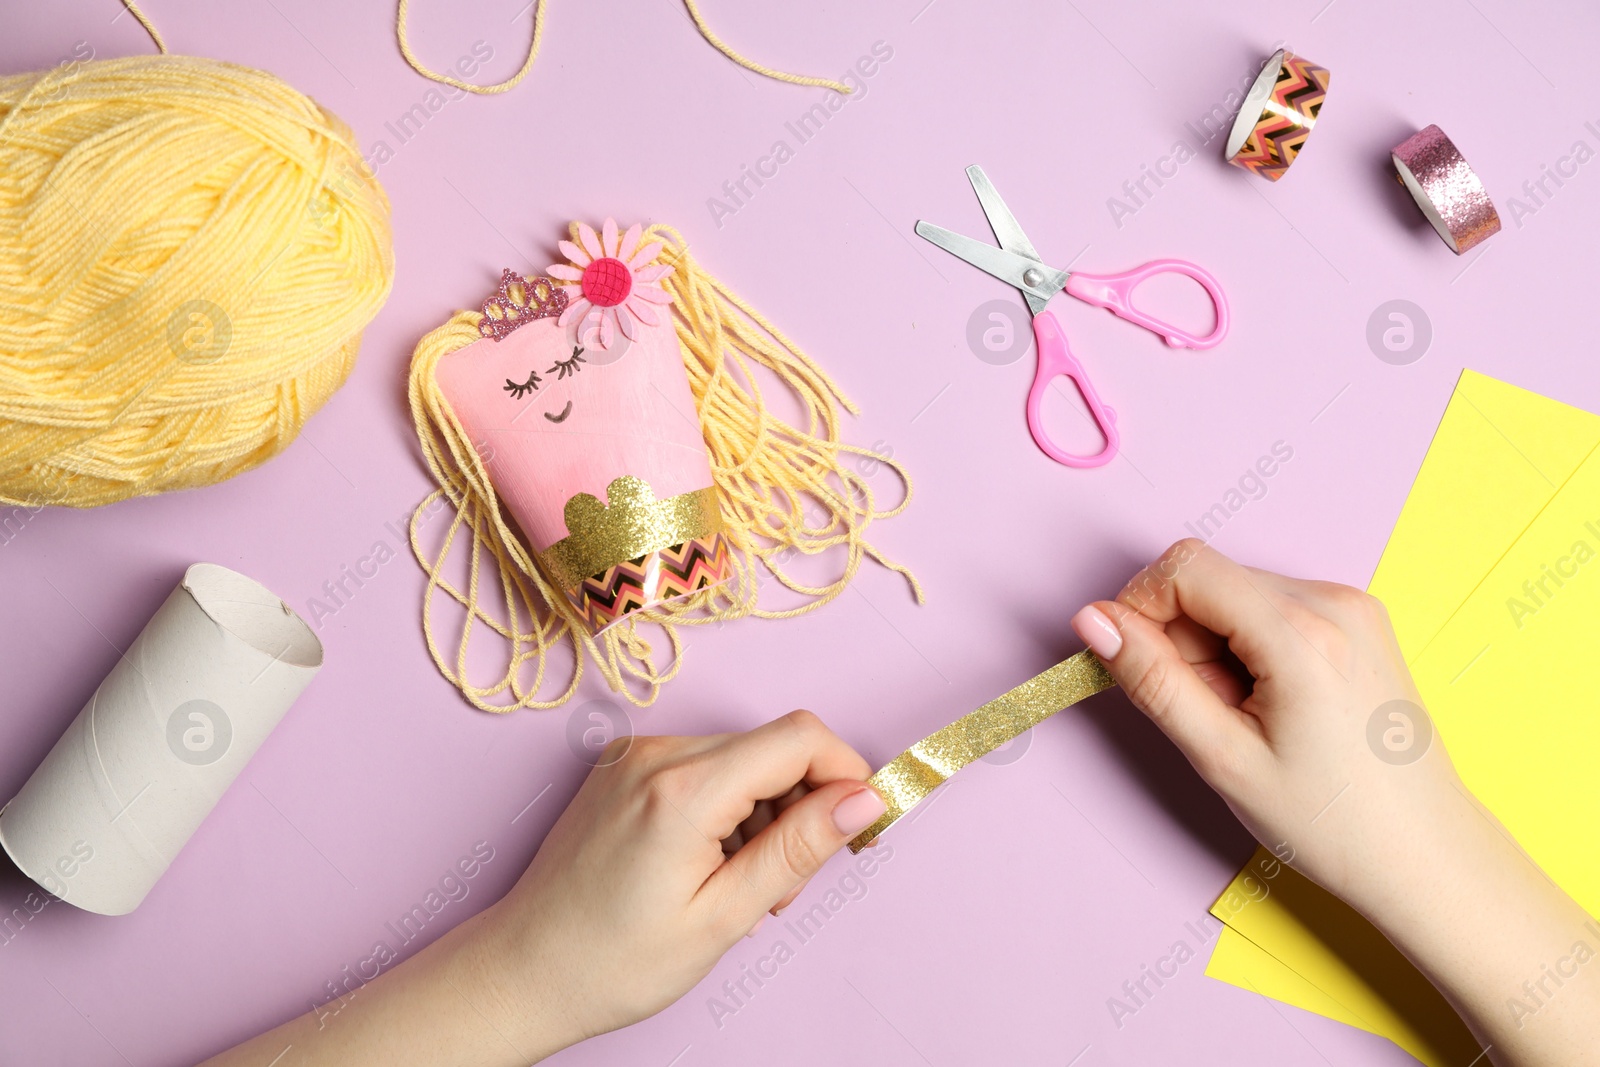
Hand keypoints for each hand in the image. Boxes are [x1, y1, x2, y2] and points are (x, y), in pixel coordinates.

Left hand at [470, 710, 886, 1054]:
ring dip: (764, 811)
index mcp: (683, 789)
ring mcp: (636, 756)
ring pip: (742, 756)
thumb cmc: (613, 962)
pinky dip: (726, 807)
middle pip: (774, 745)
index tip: (858, 826)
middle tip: (784, 886)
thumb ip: (798, 849)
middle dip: (803, 805)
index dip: (846, 774)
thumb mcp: (723, 917)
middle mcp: (657, 754)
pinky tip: (707, 864)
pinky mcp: (625, 766)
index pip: (800, 737)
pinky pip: (704, 765)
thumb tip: (863, 800)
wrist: (523, 971)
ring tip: (739, 884)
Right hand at [1070, 540, 1599, 1065]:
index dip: (1139, 608)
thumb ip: (1152, 679)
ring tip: (1242, 715)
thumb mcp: (1222, 758)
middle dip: (1181, 637)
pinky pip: (1272, 607)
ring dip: (1214, 645)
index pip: (1185, 567)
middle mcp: (1334, 602)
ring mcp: (1353, 607)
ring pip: (1237, 593)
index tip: (1132, 664)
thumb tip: (1092, 621)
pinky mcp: (1359, 621)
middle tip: (1205, 713)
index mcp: (1302, 633)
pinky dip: (1248, 646)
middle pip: (1211, 579)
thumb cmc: (1331, 823)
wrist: (1425, 857)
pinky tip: (1268, 703)